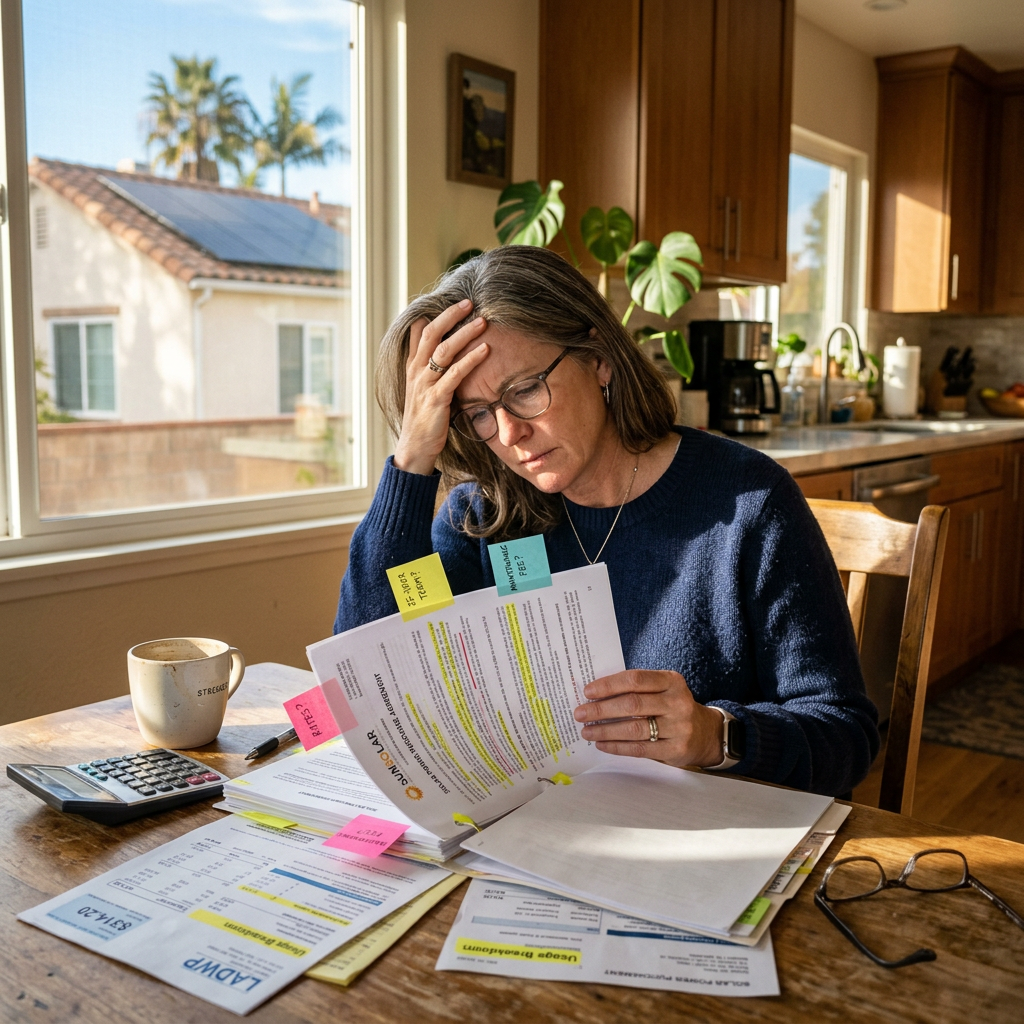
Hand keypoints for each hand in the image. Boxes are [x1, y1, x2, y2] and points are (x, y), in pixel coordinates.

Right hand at [393, 299, 489, 474]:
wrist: (415, 446)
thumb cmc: (423, 415)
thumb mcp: (420, 384)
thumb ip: (422, 358)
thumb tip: (422, 329)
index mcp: (414, 366)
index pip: (423, 332)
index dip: (441, 314)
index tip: (461, 302)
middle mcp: (417, 371)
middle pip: (431, 334)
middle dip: (450, 316)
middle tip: (470, 303)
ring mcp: (425, 385)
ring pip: (443, 351)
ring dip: (464, 334)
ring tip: (482, 322)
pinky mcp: (436, 399)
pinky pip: (453, 375)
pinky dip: (470, 360)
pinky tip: (485, 350)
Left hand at [573, 669, 724, 768]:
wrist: (705, 733)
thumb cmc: (672, 707)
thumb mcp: (662, 690)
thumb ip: (636, 688)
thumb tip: (595, 693)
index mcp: (671, 681)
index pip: (635, 679)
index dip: (608, 685)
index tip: (587, 692)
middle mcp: (677, 702)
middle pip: (632, 704)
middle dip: (601, 709)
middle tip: (580, 713)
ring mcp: (679, 727)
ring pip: (634, 728)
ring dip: (605, 730)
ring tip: (586, 731)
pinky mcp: (676, 749)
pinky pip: (640, 748)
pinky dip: (617, 746)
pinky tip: (602, 744)